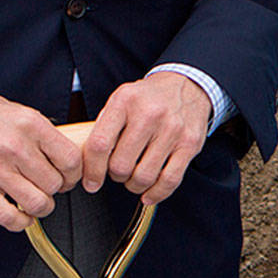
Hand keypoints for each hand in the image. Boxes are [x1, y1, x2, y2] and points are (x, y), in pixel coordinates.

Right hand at [0, 92, 82, 229]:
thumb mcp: (20, 112)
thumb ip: (43, 134)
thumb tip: (65, 155)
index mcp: (31, 125)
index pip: (70, 159)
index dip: (74, 173)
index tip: (68, 175)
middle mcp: (16, 148)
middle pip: (54, 184)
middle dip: (56, 189)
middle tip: (49, 186)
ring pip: (37, 203)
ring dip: (41, 207)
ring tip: (37, 200)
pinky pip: (9, 218)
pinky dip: (21, 222)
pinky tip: (21, 213)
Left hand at [81, 69, 212, 204]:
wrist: (187, 84)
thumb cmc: (148, 97)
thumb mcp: (122, 99)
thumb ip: (104, 126)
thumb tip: (87, 163)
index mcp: (125, 101)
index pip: (100, 144)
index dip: (92, 170)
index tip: (91, 182)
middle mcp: (149, 114)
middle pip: (121, 165)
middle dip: (116, 176)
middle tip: (119, 171)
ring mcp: (172, 129)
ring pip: (144, 177)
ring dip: (134, 185)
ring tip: (134, 177)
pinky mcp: (190, 143)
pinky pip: (170, 180)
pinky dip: (156, 193)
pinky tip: (149, 192)